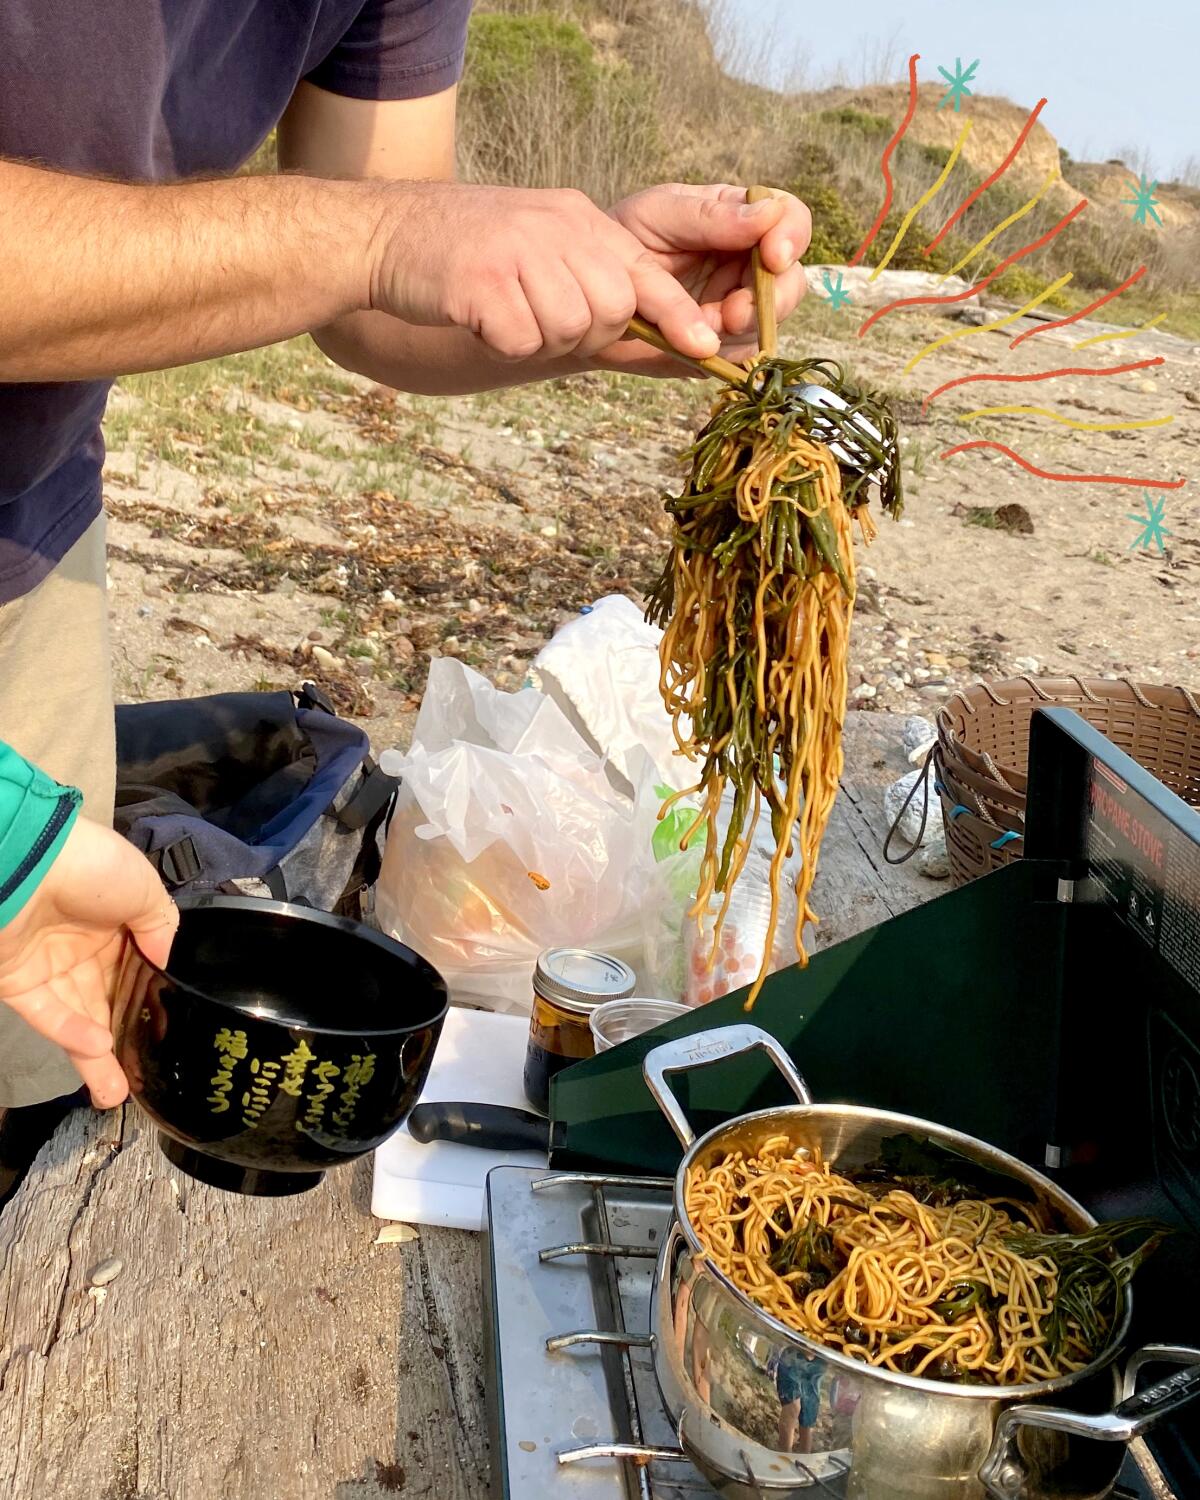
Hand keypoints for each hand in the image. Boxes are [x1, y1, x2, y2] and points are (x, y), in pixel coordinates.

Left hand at [0, 818, 177, 1107]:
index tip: (170, 1027)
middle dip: (127, 1037)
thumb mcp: (145, 889)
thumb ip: (161, 928)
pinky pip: (49, 1014)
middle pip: (109, 1000)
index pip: (137, 968)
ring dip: (98, 1056)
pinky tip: (99, 1050)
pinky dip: (72, 1033)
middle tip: (145, 1075)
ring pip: (80, 1018)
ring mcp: (50, 967)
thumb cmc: (92, 868)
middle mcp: (83, 947)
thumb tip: (165, 964)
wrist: (28, 859)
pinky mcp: (19, 983)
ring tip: (118, 1093)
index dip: (152, 998)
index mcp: (115, 921)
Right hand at [369, 181, 725, 364]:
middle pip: (612, 310)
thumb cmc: (462, 257)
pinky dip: (501, 344)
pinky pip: (520, 340)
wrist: (381, 236)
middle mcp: (555, 225)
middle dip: (583, 333)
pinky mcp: (483, 278)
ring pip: (569, 328)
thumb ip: (587, 274)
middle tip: (536, 319)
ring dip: (537, 339)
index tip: (707, 344)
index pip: (642, 271)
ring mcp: (518, 248)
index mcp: (575, 218)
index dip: (677, 313)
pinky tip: (477, 316)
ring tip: (501, 312)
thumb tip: (639, 320)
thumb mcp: (536, 247)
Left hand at [601, 184, 811, 374]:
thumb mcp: (661, 215)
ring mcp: (739, 307)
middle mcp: (747, 264)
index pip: (789, 219)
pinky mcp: (722, 346)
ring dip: (743, 329)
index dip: (791, 237)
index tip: (774, 256)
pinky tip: (694, 345)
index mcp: (740, 220)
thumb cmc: (622, 239)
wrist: (589, 294)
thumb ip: (712, 216)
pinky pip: (742, 356)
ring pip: (771, 323)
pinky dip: (722, 353)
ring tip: (704, 325)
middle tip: (733, 313)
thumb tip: (769, 214)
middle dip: (771, 300)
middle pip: (791, 281)